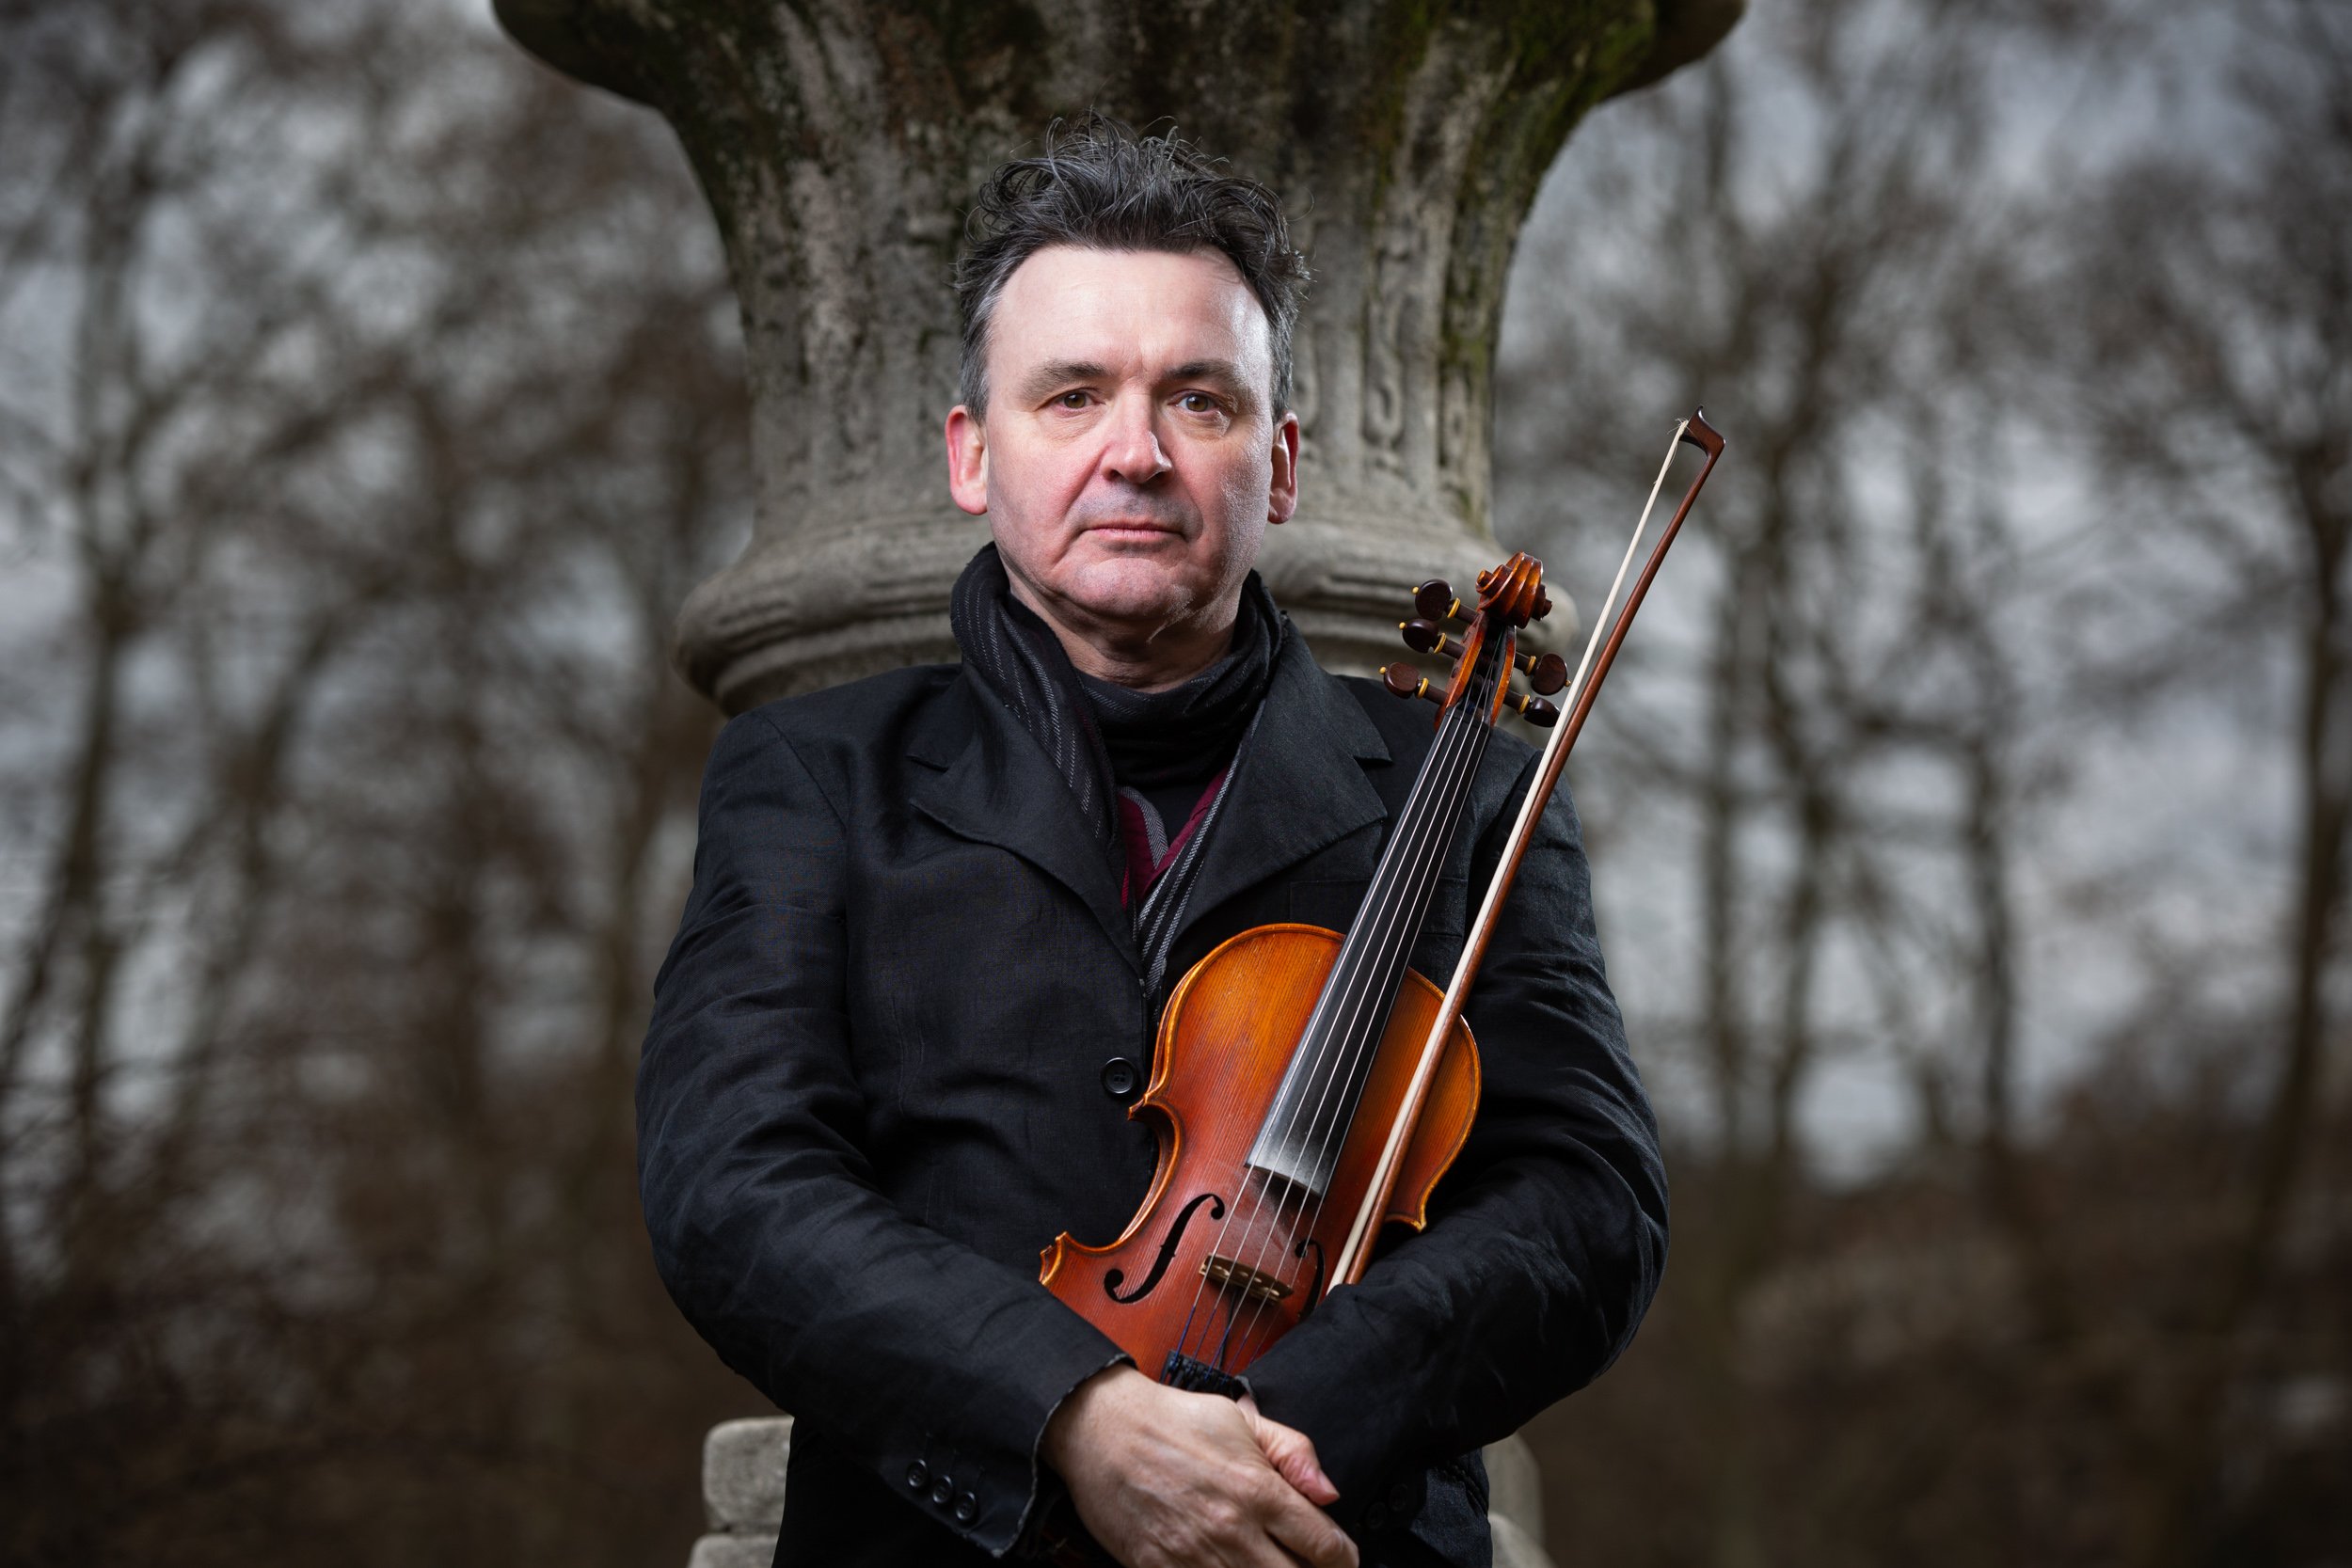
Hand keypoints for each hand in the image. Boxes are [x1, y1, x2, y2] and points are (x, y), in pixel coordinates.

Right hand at [1040, 1366, 1357, 1567]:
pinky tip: (1228, 1567)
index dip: (1344, 1559)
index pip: (1325, 1546)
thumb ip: (1294, 1452)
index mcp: (1258, 1490)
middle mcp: (1233, 1530)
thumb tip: (1329, 1493)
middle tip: (1305, 1563)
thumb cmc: (1172, 1421)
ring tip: (1266, 1561)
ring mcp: (1196, 1557)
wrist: (1100, 1430)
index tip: (1341, 1558)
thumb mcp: (1242, 1419)